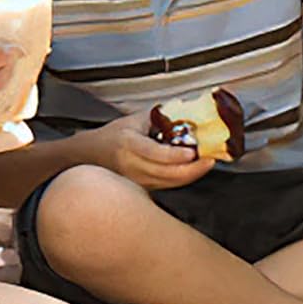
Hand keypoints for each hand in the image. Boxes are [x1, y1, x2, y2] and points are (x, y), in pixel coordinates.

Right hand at [91, 113, 214, 191]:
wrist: (91, 154)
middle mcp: (131, 166)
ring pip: (168, 183)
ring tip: (207, 163)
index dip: (176, 156)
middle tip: (210, 160)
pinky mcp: (141, 188)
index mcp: (129, 144)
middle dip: (192, 170)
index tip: (194, 152)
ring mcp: (136, 180)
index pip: (155, 154)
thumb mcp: (135, 120)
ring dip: (190, 175)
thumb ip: (161, 118)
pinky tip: (193, 170)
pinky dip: (182, 178)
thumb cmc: (114, 134)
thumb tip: (188, 115)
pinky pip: (166, 186)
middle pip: (166, 174)